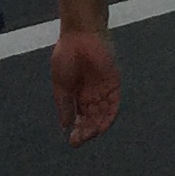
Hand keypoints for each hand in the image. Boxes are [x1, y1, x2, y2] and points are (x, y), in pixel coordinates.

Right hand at [50, 28, 120, 145]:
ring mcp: (103, 89)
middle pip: (92, 119)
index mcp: (78, 94)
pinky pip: (114, 103)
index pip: (81, 118)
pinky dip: (109, 116)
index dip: (77, 130)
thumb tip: (65, 125)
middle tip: (78, 141)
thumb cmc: (67, 54)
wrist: (80, 34)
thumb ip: (64, 104)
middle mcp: (92, 94)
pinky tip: (101, 126)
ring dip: (96, 127)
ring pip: (103, 114)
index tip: (71, 141)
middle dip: (86, 131)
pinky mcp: (113, 82)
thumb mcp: (60, 84)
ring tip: (88, 136)